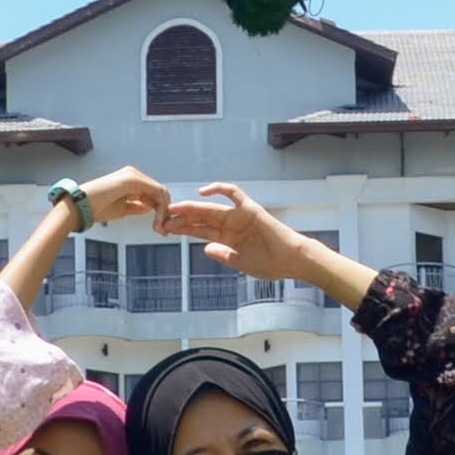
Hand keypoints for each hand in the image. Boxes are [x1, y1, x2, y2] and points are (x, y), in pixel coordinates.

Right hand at [74, 166, 168, 229]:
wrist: (79, 207)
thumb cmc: (95, 208)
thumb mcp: (122, 208)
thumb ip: (137, 206)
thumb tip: (149, 208)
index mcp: (130, 180)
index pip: (153, 193)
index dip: (160, 210)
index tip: (159, 227)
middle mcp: (133, 174)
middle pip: (159, 192)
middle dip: (164, 211)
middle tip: (162, 230)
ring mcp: (133, 175)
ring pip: (161, 192)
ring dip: (163, 212)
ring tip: (158, 228)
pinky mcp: (133, 179)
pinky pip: (156, 192)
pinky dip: (160, 208)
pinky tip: (156, 221)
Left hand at [159, 183, 369, 304]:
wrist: (292, 260)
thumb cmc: (271, 264)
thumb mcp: (241, 263)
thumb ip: (223, 255)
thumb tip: (205, 248)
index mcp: (228, 238)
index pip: (201, 231)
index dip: (184, 229)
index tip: (166, 230)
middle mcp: (232, 224)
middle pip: (202, 219)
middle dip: (182, 218)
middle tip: (162, 216)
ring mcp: (240, 215)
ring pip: (211, 207)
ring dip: (193, 207)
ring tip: (174, 207)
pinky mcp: (250, 208)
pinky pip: (233, 193)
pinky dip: (219, 189)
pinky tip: (203, 191)